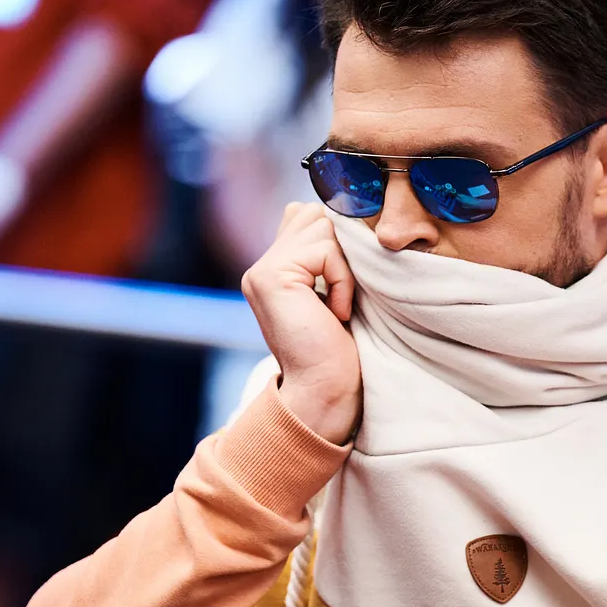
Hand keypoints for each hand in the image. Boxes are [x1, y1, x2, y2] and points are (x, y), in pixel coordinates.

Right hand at [239, 202, 360, 442]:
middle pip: (314, 214)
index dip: (336, 242)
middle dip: (341, 248)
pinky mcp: (272, 276)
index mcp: (272, 270)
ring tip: (339, 304)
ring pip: (321, 224)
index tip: (345, 287)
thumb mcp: (333, 294)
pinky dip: (341, 279)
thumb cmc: (338, 352)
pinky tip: (336, 313)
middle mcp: (261, 268)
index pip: (306, 217)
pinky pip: (325, 249)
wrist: (325, 392)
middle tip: (343, 294)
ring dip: (342, 265)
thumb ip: (325, 257)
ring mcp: (262, 271)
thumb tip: (342, 216)